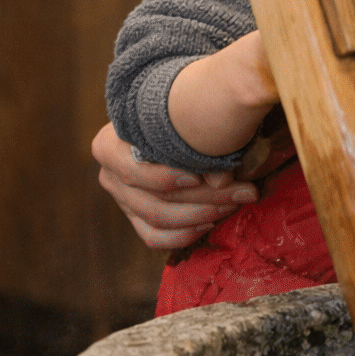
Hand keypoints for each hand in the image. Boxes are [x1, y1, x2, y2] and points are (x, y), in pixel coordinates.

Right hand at [91, 122, 258, 249]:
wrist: (167, 125)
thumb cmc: (178, 118)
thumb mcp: (182, 121)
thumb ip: (198, 144)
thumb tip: (223, 179)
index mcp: (109, 147)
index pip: (132, 171)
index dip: (164, 178)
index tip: (198, 177)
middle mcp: (110, 177)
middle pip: (156, 199)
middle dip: (206, 197)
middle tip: (245, 191)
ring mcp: (123, 201)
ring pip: (159, 220)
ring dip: (202, 214)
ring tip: (234, 203)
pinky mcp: (136, 219)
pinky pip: (155, 237)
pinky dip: (184, 234)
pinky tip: (210, 223)